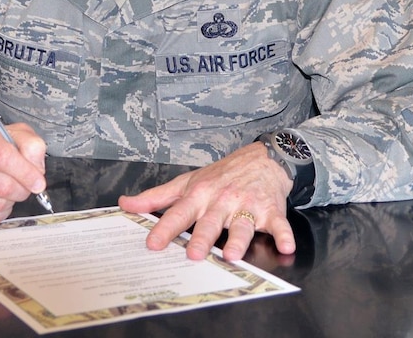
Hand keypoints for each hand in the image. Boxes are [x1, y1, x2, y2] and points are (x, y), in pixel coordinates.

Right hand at [0, 120, 47, 224]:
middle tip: (24, 185)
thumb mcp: (17, 134)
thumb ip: (32, 145)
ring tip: (8, 189)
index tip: (38, 183)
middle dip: (21, 190)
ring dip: (10, 201)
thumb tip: (36, 168)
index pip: (5, 157)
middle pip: (2, 186)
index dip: (26, 173)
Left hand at [118, 142, 295, 261]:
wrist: (262, 158)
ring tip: (231, 254)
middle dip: (201, 237)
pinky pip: (278, 224)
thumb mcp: (187, 182)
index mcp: (199, 195)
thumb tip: (126, 204)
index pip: (178, 213)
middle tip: (193, 254)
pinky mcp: (270, 210)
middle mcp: (221, 200)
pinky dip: (284, 234)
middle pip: (210, 222)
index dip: (165, 229)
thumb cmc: (221, 175)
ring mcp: (246, 205)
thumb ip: (157, 197)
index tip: (152, 243)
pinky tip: (287, 246)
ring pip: (241, 225)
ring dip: (238, 239)